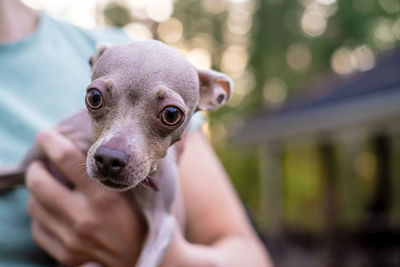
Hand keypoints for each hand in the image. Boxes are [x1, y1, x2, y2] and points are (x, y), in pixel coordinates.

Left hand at [26, 130, 144, 266]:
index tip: (46, 136)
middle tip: (42, 163)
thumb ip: (124, 165)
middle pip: (39, 183)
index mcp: (105, 196)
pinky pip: (38, 229)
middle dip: (35, 168)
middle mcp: (84, 217)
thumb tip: (116, 140)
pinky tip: (51, 210)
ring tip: (45, 185)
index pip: (66, 159)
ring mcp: (72, 238)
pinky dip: (40, 216)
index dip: (51, 142)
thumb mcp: (139, 189)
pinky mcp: (66, 254)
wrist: (143, 256)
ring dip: (36, 191)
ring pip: (34, 206)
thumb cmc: (143, 217)